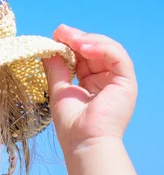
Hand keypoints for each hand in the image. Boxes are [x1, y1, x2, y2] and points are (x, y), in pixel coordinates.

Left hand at [42, 24, 137, 153]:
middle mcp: (106, 80)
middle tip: (60, 31)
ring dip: (88, 40)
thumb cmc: (71, 125)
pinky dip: (101, 48)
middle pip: (95, 51)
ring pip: (108, 50)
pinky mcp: (126, 82)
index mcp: (91, 84)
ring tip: (70, 38)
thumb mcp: (60, 91)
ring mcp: (118, 81)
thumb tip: (47, 50)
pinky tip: (83, 47)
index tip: (55, 36)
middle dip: (77, 39)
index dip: (70, 45)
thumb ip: (56, 69)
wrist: (83, 142)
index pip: (83, 58)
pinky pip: (117, 56)